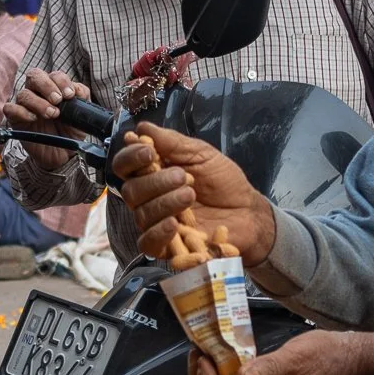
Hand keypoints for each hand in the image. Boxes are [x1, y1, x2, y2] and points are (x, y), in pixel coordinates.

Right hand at [6, 69, 90, 164]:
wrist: (63, 154)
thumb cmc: (70, 131)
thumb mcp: (82, 114)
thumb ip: (82, 97)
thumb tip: (76, 88)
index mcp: (54, 87)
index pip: (54, 75)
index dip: (61, 81)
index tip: (70, 95)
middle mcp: (37, 93)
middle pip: (34, 76)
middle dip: (47, 86)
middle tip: (58, 100)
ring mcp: (25, 105)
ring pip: (24, 94)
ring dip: (38, 103)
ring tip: (52, 114)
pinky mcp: (15, 119)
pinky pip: (10, 109)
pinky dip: (21, 112)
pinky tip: (34, 119)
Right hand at [112, 122, 277, 267]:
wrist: (248, 211)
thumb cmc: (224, 182)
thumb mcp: (202, 154)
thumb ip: (172, 143)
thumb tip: (142, 127)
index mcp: (153, 173)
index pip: (125, 166)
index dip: (131, 158)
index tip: (149, 152)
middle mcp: (149, 198)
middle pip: (131, 191)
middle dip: (155, 182)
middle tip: (183, 177)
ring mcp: (156, 223)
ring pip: (141, 215)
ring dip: (164, 203)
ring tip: (190, 195)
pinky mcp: (167, 246)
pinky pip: (148, 244)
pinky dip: (158, 233)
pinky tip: (174, 223)